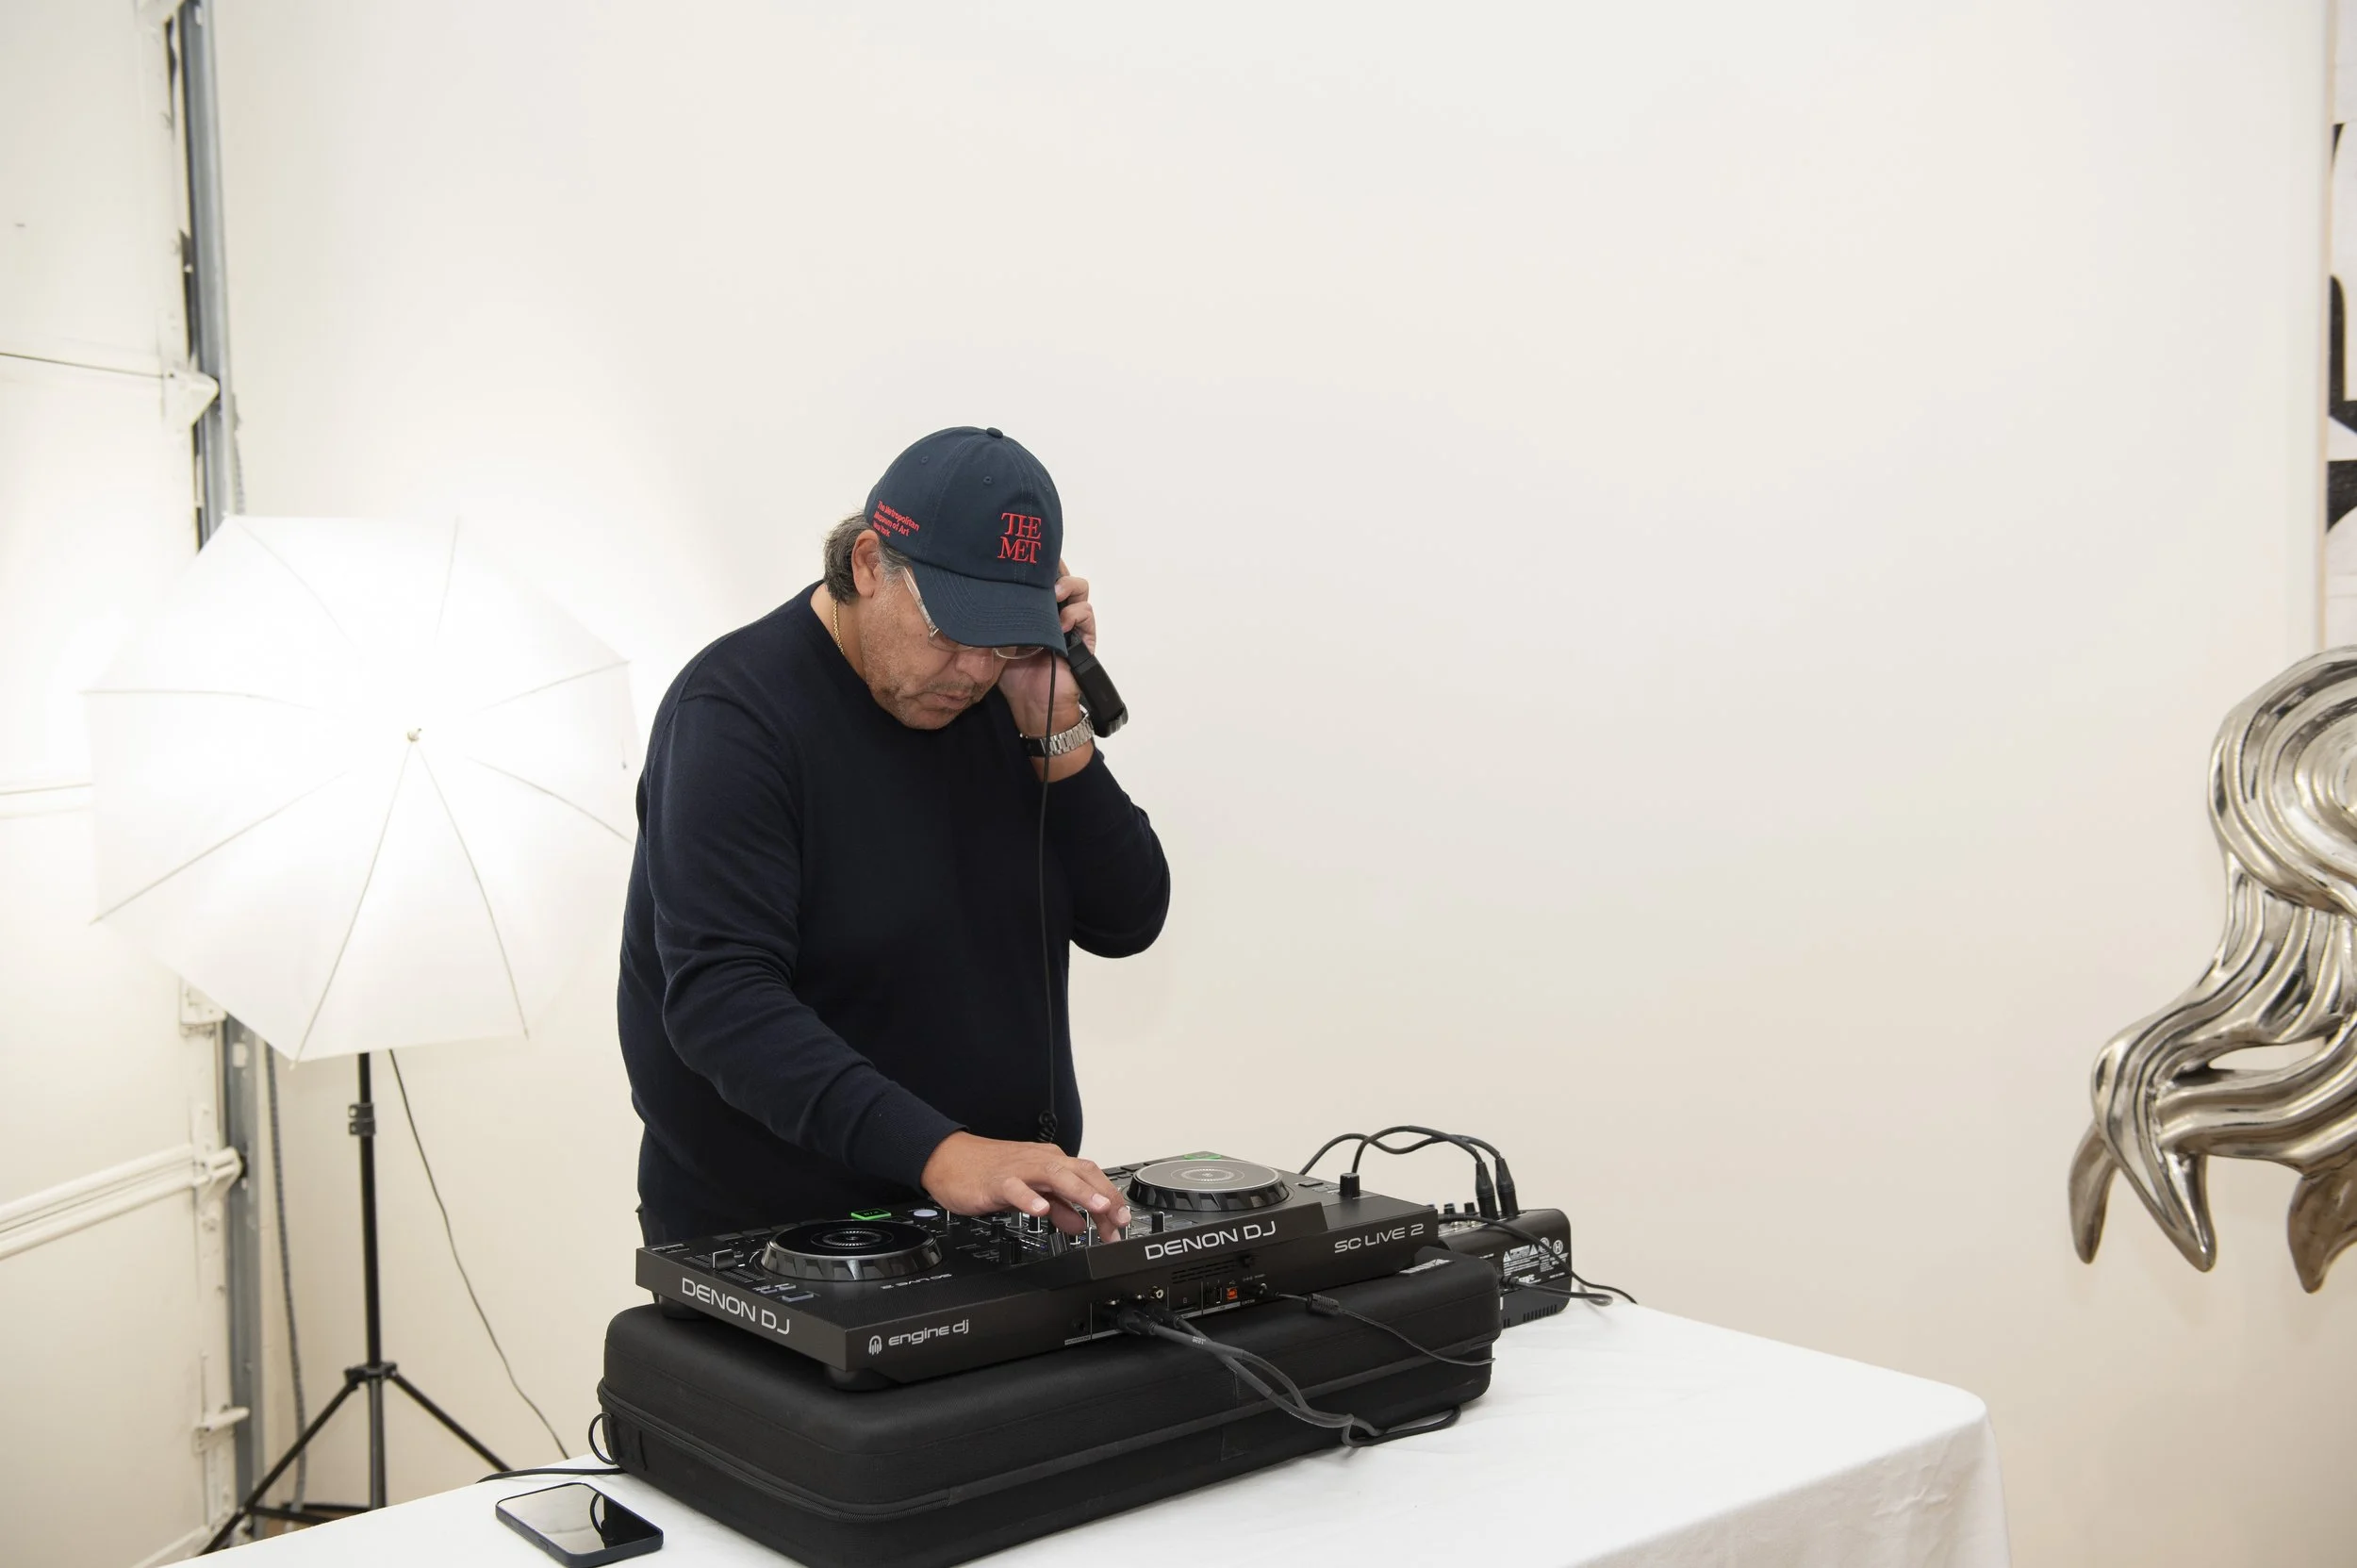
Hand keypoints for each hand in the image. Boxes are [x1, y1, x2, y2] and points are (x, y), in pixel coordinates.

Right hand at [920, 1130, 1131, 1240]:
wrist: (948, 1160)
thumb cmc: (990, 1173)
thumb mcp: (1032, 1192)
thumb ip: (1059, 1207)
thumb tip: (1082, 1224)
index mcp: (1051, 1163)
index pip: (1089, 1177)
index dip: (1109, 1199)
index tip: (1121, 1223)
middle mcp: (1040, 1161)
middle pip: (1080, 1173)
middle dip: (1104, 1196)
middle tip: (1120, 1219)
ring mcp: (1018, 1169)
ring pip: (1054, 1175)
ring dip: (1079, 1191)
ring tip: (1096, 1208)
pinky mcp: (995, 1181)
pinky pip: (1015, 1188)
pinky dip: (1029, 1198)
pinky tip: (1040, 1210)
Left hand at [998, 562, 1092, 739]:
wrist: (1032, 707)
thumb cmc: (1012, 675)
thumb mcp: (996, 639)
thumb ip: (992, 617)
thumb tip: (975, 591)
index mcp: (1033, 607)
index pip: (1039, 576)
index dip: (1035, 564)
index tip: (1023, 558)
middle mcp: (1054, 610)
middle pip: (1061, 574)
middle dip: (1053, 567)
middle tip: (1039, 571)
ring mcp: (1071, 623)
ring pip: (1079, 588)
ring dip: (1067, 586)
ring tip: (1053, 594)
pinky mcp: (1085, 637)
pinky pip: (1086, 614)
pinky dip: (1075, 614)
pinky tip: (1061, 623)